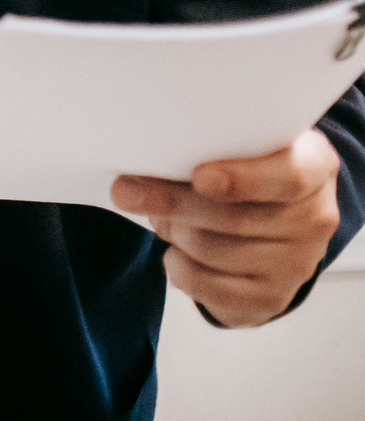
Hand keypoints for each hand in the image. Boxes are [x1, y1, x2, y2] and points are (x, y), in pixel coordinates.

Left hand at [112, 128, 342, 327]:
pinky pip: (209, 287)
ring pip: (213, 250)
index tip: (199, 177)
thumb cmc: (243, 170)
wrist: (269, 225)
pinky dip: (178, 267)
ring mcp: (297, 262)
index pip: (288, 176)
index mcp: (313, 165)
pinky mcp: (271, 297)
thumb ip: (208, 145)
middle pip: (234, 217)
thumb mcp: (239, 146)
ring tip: (162, 217)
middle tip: (127, 191)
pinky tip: (175, 252)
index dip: (242, 179)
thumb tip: (144, 162)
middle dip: (171, 203)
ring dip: (172, 231)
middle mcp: (315, 217)